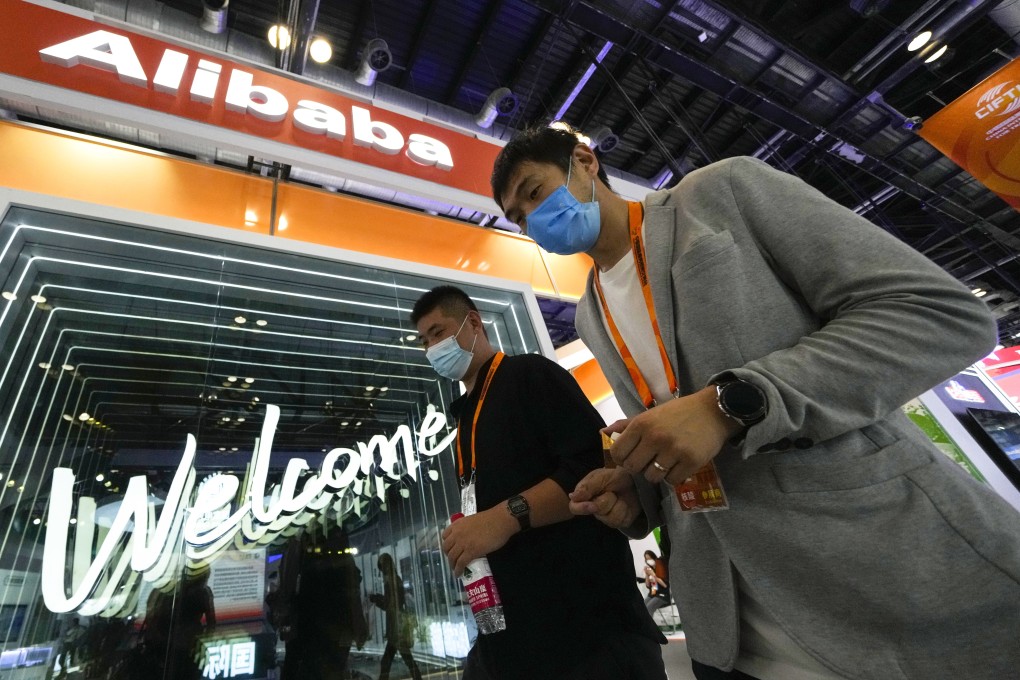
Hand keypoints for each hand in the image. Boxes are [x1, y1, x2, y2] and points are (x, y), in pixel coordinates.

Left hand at [442, 506, 514, 576]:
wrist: (500, 521)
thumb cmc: (491, 519)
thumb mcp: (473, 520)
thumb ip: (467, 529)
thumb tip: (468, 537)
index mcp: (458, 524)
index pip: (445, 536)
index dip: (447, 544)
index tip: (450, 549)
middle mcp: (457, 534)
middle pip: (447, 548)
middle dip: (449, 556)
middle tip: (453, 560)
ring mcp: (463, 543)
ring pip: (452, 557)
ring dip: (452, 564)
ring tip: (455, 569)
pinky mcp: (471, 552)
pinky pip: (460, 563)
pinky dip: (458, 570)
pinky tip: (458, 574)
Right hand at [568, 467, 640, 528]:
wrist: (635, 481)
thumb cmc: (615, 477)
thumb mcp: (601, 476)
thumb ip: (587, 486)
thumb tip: (572, 497)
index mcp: (584, 497)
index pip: (574, 507)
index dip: (581, 508)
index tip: (591, 505)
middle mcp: (593, 509)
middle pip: (596, 511)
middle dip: (605, 500)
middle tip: (611, 490)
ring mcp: (606, 518)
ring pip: (609, 517)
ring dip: (617, 504)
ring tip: (619, 495)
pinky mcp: (619, 522)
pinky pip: (620, 520)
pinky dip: (625, 509)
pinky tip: (625, 503)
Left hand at [605, 386, 738, 485]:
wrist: (712, 411)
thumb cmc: (678, 413)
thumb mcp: (650, 414)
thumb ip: (626, 425)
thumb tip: (603, 432)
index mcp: (641, 424)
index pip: (618, 452)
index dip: (622, 458)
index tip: (631, 457)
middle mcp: (655, 437)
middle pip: (633, 468)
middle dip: (639, 467)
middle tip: (649, 461)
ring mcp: (673, 450)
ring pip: (652, 477)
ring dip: (656, 474)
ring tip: (665, 463)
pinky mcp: (691, 461)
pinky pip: (672, 481)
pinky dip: (673, 477)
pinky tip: (678, 465)